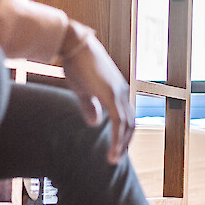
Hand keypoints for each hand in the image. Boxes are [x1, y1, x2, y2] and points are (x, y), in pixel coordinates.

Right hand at [59, 31, 133, 163]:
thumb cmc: (76, 63)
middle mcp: (122, 92)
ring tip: (113, 159)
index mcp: (116, 90)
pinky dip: (117, 139)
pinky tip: (112, 152)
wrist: (74, 44)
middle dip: (125, 142)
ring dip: (122, 144)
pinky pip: (119, 122)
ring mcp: (118, 93)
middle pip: (130, 123)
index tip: (116, 147)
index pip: (126, 116)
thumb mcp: (83, 89)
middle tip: (115, 158)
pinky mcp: (111, 95)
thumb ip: (90, 106)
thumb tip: (95, 122)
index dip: (122, 133)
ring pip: (127, 125)